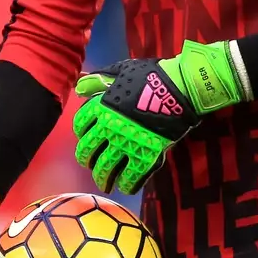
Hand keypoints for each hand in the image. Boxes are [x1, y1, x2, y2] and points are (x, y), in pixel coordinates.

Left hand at [72, 40, 244, 193]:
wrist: (178, 89)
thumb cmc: (150, 76)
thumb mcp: (119, 72)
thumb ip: (98, 80)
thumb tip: (80, 88)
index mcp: (101, 106)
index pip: (81, 124)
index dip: (80, 132)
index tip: (84, 137)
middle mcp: (109, 127)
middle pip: (88, 149)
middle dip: (85, 159)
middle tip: (89, 164)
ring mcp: (126, 143)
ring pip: (105, 167)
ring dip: (102, 178)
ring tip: (104, 183)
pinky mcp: (146, 155)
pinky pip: (131, 176)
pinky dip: (127, 184)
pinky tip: (126, 186)